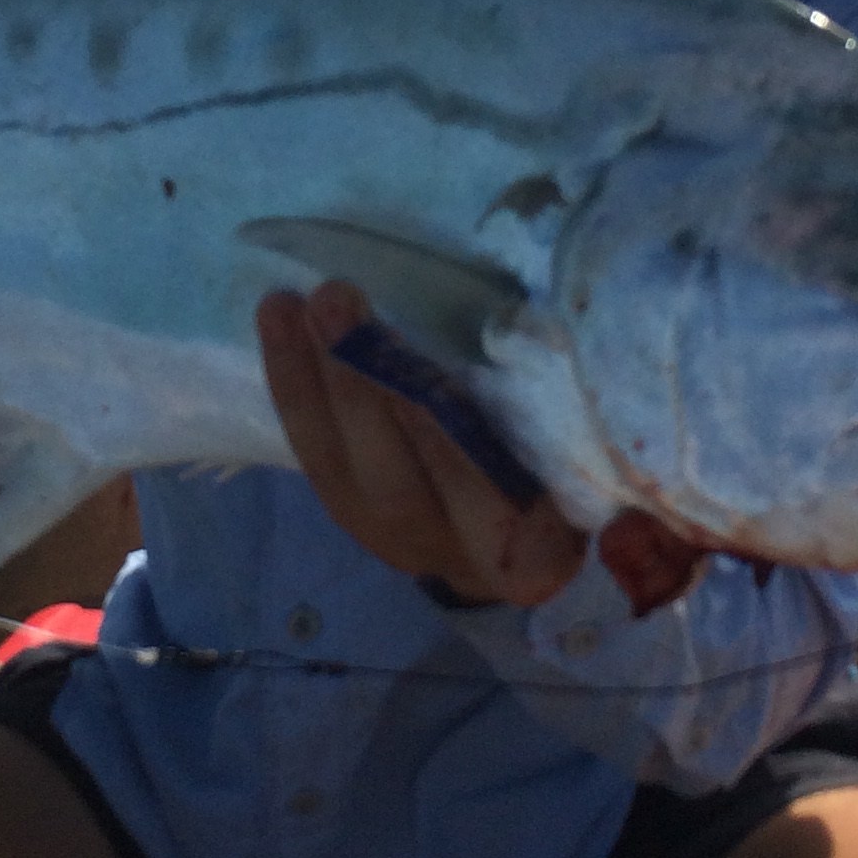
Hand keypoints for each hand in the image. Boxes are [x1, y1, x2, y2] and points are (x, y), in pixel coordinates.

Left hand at [256, 279, 582, 608]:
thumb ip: (557, 413)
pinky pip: (315, 457)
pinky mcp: (353, 517)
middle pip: (398, 484)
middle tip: (337, 300)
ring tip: (287, 303)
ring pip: (340, 470)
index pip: (487, 504)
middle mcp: (457, 558)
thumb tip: (538, 322)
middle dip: (361, 389)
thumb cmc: (565, 466)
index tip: (420, 383)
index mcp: (533, 552)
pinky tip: (280, 322)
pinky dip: (293, 389)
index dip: (449, 446)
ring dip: (309, 380)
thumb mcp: (578, 452)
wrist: (523, 537)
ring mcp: (399, 544)